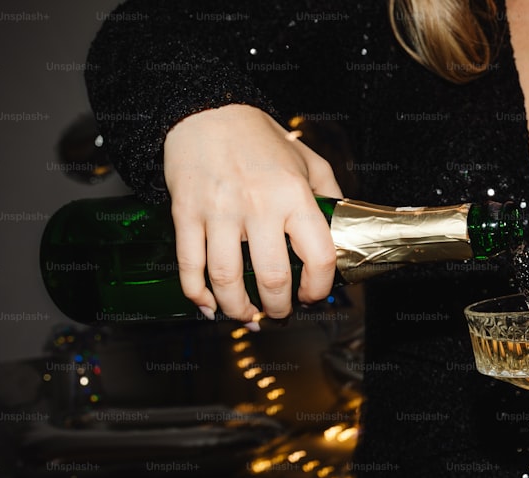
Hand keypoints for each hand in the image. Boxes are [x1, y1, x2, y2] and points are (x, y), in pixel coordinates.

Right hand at [163, 104, 342, 325]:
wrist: (205, 110)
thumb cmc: (258, 136)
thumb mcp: (307, 160)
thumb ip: (328, 196)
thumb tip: (342, 230)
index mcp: (294, 195)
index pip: (319, 257)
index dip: (319, 287)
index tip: (313, 295)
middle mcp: (258, 206)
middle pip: (272, 279)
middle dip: (278, 308)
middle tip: (279, 312)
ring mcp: (219, 212)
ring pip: (227, 280)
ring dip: (238, 309)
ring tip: (247, 315)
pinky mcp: (186, 213)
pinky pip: (190, 266)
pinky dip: (197, 294)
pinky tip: (208, 304)